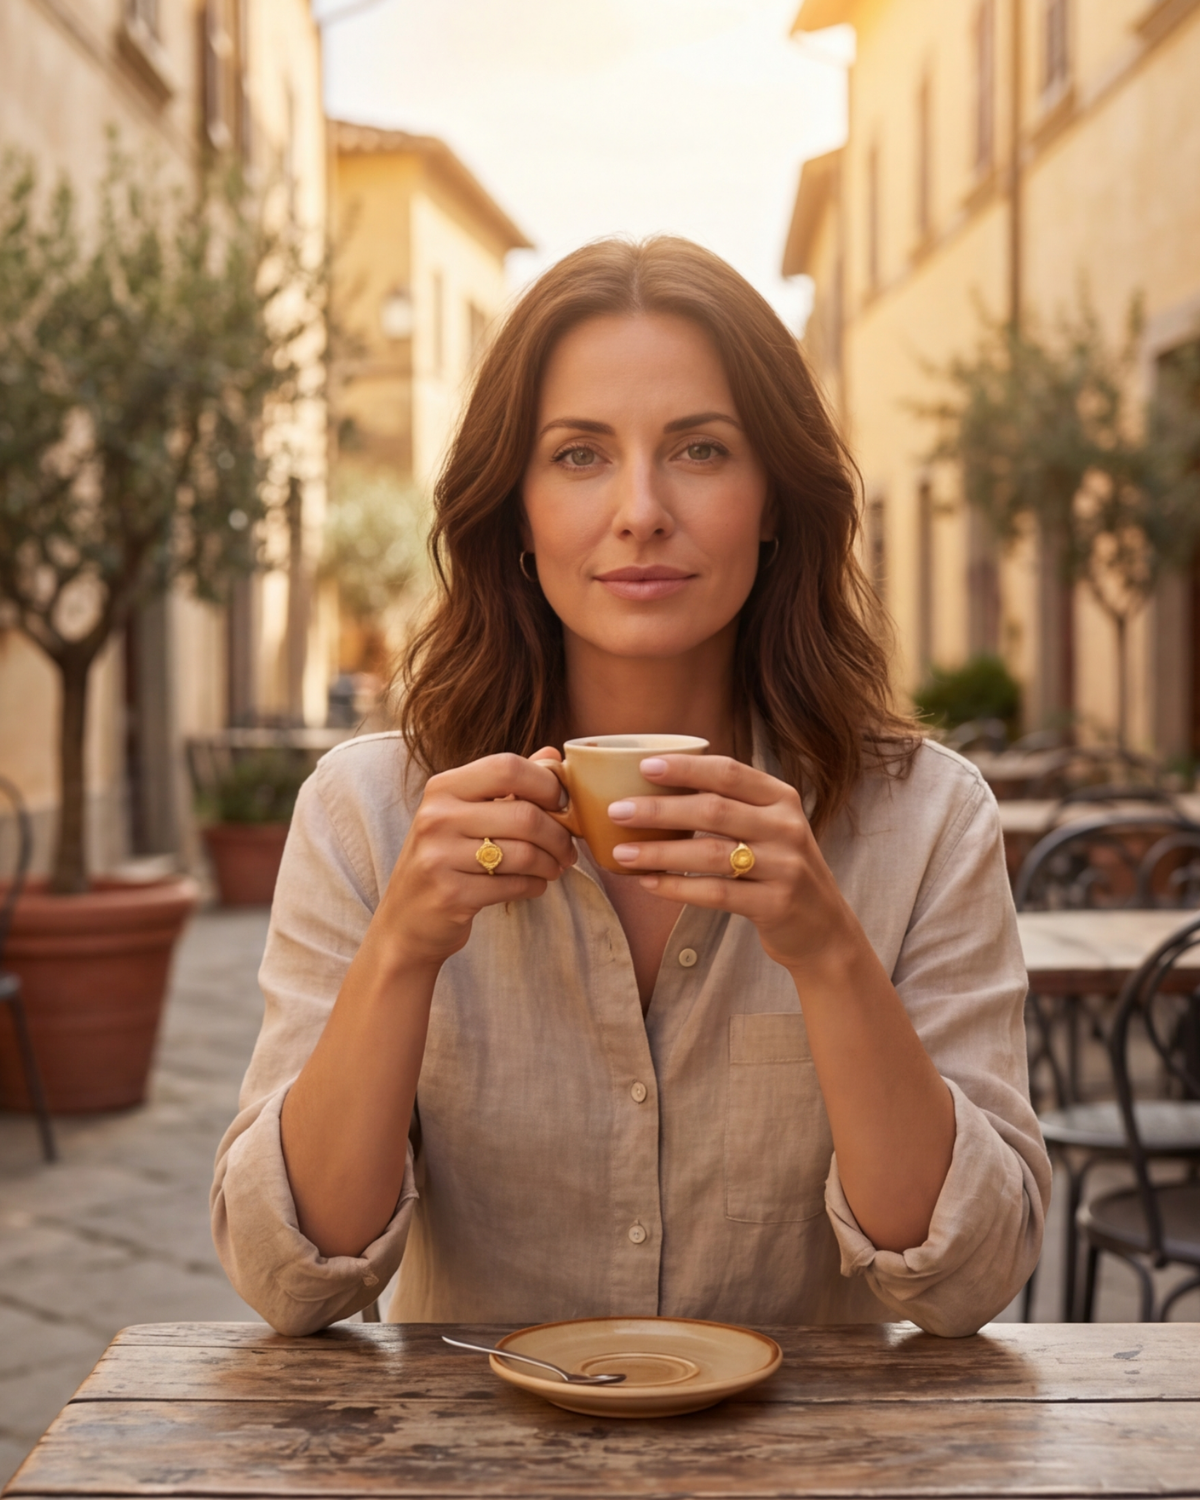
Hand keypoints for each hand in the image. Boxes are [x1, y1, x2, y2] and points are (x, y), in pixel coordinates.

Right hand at [377, 750, 574, 971]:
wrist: (407, 919)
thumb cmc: (446, 858)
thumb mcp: (467, 813)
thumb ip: (508, 783)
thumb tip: (554, 756)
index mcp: (443, 787)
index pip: (507, 767)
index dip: (546, 783)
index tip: (561, 803)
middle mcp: (436, 817)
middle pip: (524, 815)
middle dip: (558, 835)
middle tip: (567, 849)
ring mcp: (439, 857)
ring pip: (525, 853)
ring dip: (551, 863)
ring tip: (554, 868)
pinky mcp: (451, 894)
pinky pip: (514, 885)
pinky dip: (535, 886)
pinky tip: (533, 885)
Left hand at [607, 754, 857, 973]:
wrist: (823, 927)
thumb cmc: (779, 868)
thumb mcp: (768, 827)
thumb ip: (730, 805)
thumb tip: (656, 786)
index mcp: (781, 798)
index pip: (728, 773)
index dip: (685, 768)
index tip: (643, 766)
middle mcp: (786, 827)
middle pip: (713, 811)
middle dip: (659, 810)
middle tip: (617, 811)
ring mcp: (784, 866)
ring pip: (710, 854)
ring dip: (660, 852)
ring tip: (621, 852)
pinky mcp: (775, 904)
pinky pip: (715, 893)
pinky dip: (677, 887)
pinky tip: (648, 882)